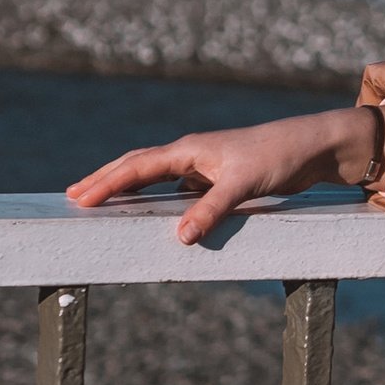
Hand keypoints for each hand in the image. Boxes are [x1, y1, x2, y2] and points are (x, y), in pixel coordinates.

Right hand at [65, 105, 383, 246]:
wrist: (312, 146)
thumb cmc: (279, 157)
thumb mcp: (244, 185)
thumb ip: (211, 210)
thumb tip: (180, 238)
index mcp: (189, 149)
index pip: (137, 167)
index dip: (106, 183)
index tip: (79, 198)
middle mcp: (190, 154)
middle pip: (136, 165)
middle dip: (104, 180)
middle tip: (73, 196)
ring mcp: (202, 165)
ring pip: (153, 175)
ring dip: (126, 187)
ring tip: (99, 199)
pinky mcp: (216, 177)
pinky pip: (174, 188)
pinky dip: (154, 197)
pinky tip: (149, 209)